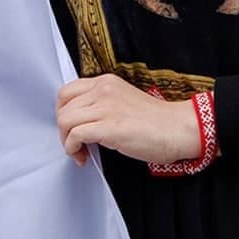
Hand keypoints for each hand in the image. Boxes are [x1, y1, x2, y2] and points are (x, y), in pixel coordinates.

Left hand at [56, 74, 199, 166]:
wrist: (176, 129)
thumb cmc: (155, 121)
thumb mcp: (122, 101)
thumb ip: (101, 104)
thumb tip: (80, 120)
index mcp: (105, 82)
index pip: (67, 91)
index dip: (63, 112)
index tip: (70, 127)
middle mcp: (102, 90)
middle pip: (62, 106)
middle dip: (62, 129)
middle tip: (73, 143)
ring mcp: (105, 107)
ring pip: (65, 120)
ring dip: (66, 141)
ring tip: (79, 151)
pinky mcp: (109, 127)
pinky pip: (75, 135)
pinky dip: (72, 148)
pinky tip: (83, 156)